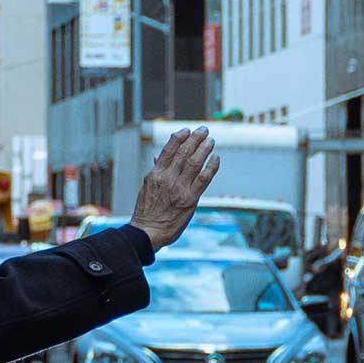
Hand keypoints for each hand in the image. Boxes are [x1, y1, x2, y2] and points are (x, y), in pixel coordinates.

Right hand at [130, 127, 219, 250]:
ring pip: (194, 163)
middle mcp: (167, 179)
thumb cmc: (147, 211)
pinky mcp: (190, 199)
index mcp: (155, 175)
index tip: (186, 130)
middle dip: (195, 139)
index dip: (179, 137)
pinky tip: (216, 158)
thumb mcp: (147, 187)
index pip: (168, 150)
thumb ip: (156, 171)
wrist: (147, 232)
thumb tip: (159, 156)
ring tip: (211, 140)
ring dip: (204, 149)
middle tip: (204, 130)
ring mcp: (179, 188)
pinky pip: (204, 179)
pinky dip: (211, 166)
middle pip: (184, 153)